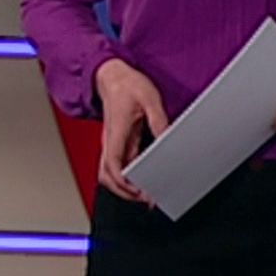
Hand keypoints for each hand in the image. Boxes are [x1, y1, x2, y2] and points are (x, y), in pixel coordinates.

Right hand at [95, 58, 169, 205]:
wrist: (112, 76)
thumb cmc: (128, 86)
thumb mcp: (150, 99)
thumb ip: (159, 120)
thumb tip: (168, 139)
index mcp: (116, 132)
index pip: (113, 165)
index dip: (124, 182)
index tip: (140, 190)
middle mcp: (110, 141)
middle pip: (107, 176)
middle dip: (124, 192)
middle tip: (147, 198)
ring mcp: (111, 143)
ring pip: (109, 174)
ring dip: (123, 187)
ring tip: (145, 194)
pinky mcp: (116, 142)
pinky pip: (117, 165)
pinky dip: (125, 177)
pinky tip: (141, 180)